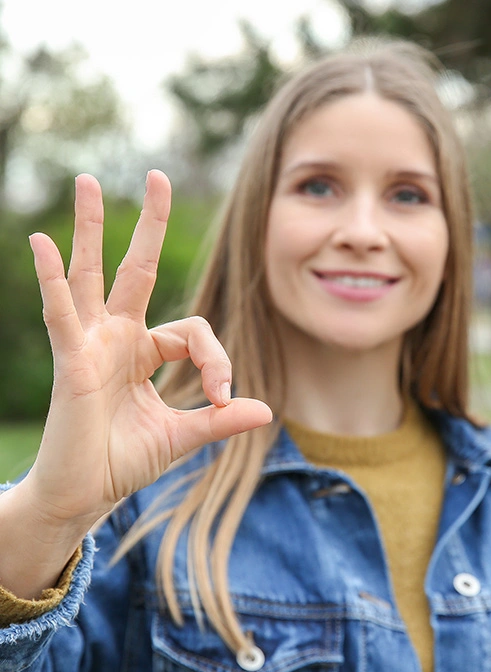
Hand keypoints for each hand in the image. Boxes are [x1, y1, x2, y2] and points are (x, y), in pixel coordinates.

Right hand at [23, 171, 271, 531]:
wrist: (84, 495)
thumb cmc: (124, 461)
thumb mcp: (182, 435)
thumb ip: (219, 419)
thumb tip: (267, 411)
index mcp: (144, 351)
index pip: (192, 330)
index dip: (216, 357)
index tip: (223, 394)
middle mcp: (116, 338)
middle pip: (134, 267)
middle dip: (148, 224)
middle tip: (157, 176)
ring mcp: (91, 344)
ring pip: (91, 274)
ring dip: (89, 227)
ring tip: (87, 180)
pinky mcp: (70, 361)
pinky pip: (62, 313)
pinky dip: (51, 279)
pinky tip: (41, 243)